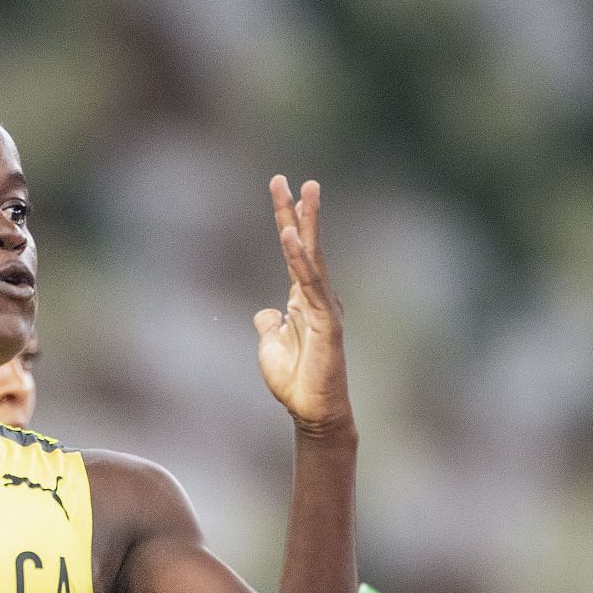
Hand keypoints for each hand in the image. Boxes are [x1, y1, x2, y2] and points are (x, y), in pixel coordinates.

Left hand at [254, 176, 351, 437]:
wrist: (312, 413)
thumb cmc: (296, 382)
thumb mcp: (271, 347)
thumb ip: (269, 325)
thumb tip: (265, 313)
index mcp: (303, 299)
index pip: (293, 252)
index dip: (286, 221)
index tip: (281, 188)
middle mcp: (317, 296)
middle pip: (306, 246)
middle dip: (299, 212)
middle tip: (293, 179)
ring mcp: (324, 307)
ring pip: (313, 258)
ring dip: (307, 225)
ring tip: (304, 192)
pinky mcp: (327, 322)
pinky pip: (311, 285)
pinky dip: (300, 261)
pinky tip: (290, 238)